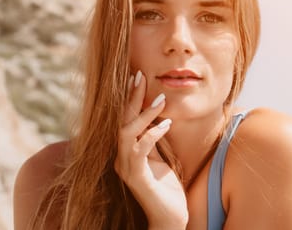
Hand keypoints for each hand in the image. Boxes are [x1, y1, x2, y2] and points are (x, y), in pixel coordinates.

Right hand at [114, 71, 188, 228]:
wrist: (170, 216)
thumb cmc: (166, 186)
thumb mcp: (159, 156)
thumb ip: (152, 139)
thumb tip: (155, 116)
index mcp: (125, 151)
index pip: (123, 119)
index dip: (129, 98)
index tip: (136, 76)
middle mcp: (120, 157)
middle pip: (121, 121)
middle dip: (131, 98)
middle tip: (140, 76)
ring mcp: (126, 168)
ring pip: (127, 133)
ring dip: (143, 114)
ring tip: (160, 99)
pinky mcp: (137, 177)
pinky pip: (140, 150)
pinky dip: (153, 134)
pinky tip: (166, 124)